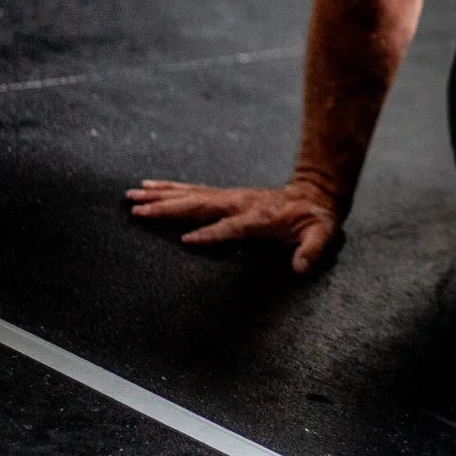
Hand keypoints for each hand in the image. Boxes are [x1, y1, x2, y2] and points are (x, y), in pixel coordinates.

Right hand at [125, 178, 341, 272]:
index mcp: (258, 217)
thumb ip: (313, 251)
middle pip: (199, 205)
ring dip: (160, 197)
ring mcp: (229, 197)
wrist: (314, 193)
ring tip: (133, 196)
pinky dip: (169, 188)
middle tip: (138, 210)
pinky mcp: (224, 195)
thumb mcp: (322, 235)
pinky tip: (149, 187)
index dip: (211, 234)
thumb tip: (300, 268)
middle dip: (168, 209)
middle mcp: (238, 203)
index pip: (231, 227)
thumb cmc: (315, 220)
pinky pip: (192, 190)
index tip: (186, 240)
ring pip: (189, 195)